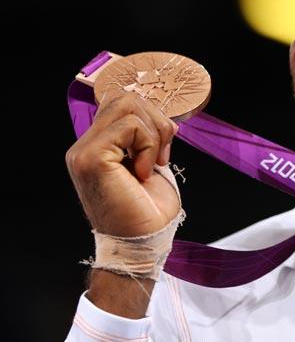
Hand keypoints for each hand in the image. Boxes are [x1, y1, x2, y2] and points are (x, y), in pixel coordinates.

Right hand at [65, 92, 180, 236]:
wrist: (143, 243)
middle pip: (125, 98)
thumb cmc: (148, 212)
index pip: (120, 103)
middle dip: (156, 121)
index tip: (164, 147)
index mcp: (97, 147)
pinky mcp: (91, 158)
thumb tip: (159, 115)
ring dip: (153, 132)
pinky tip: (143, 172)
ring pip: (127, 104)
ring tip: (152, 163)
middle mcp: (85, 146)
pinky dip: (148, 146)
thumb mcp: (151, 164)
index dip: (150, 116)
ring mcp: (84, 152)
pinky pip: (130, 126)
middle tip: (162, 155)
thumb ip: (146, 137)